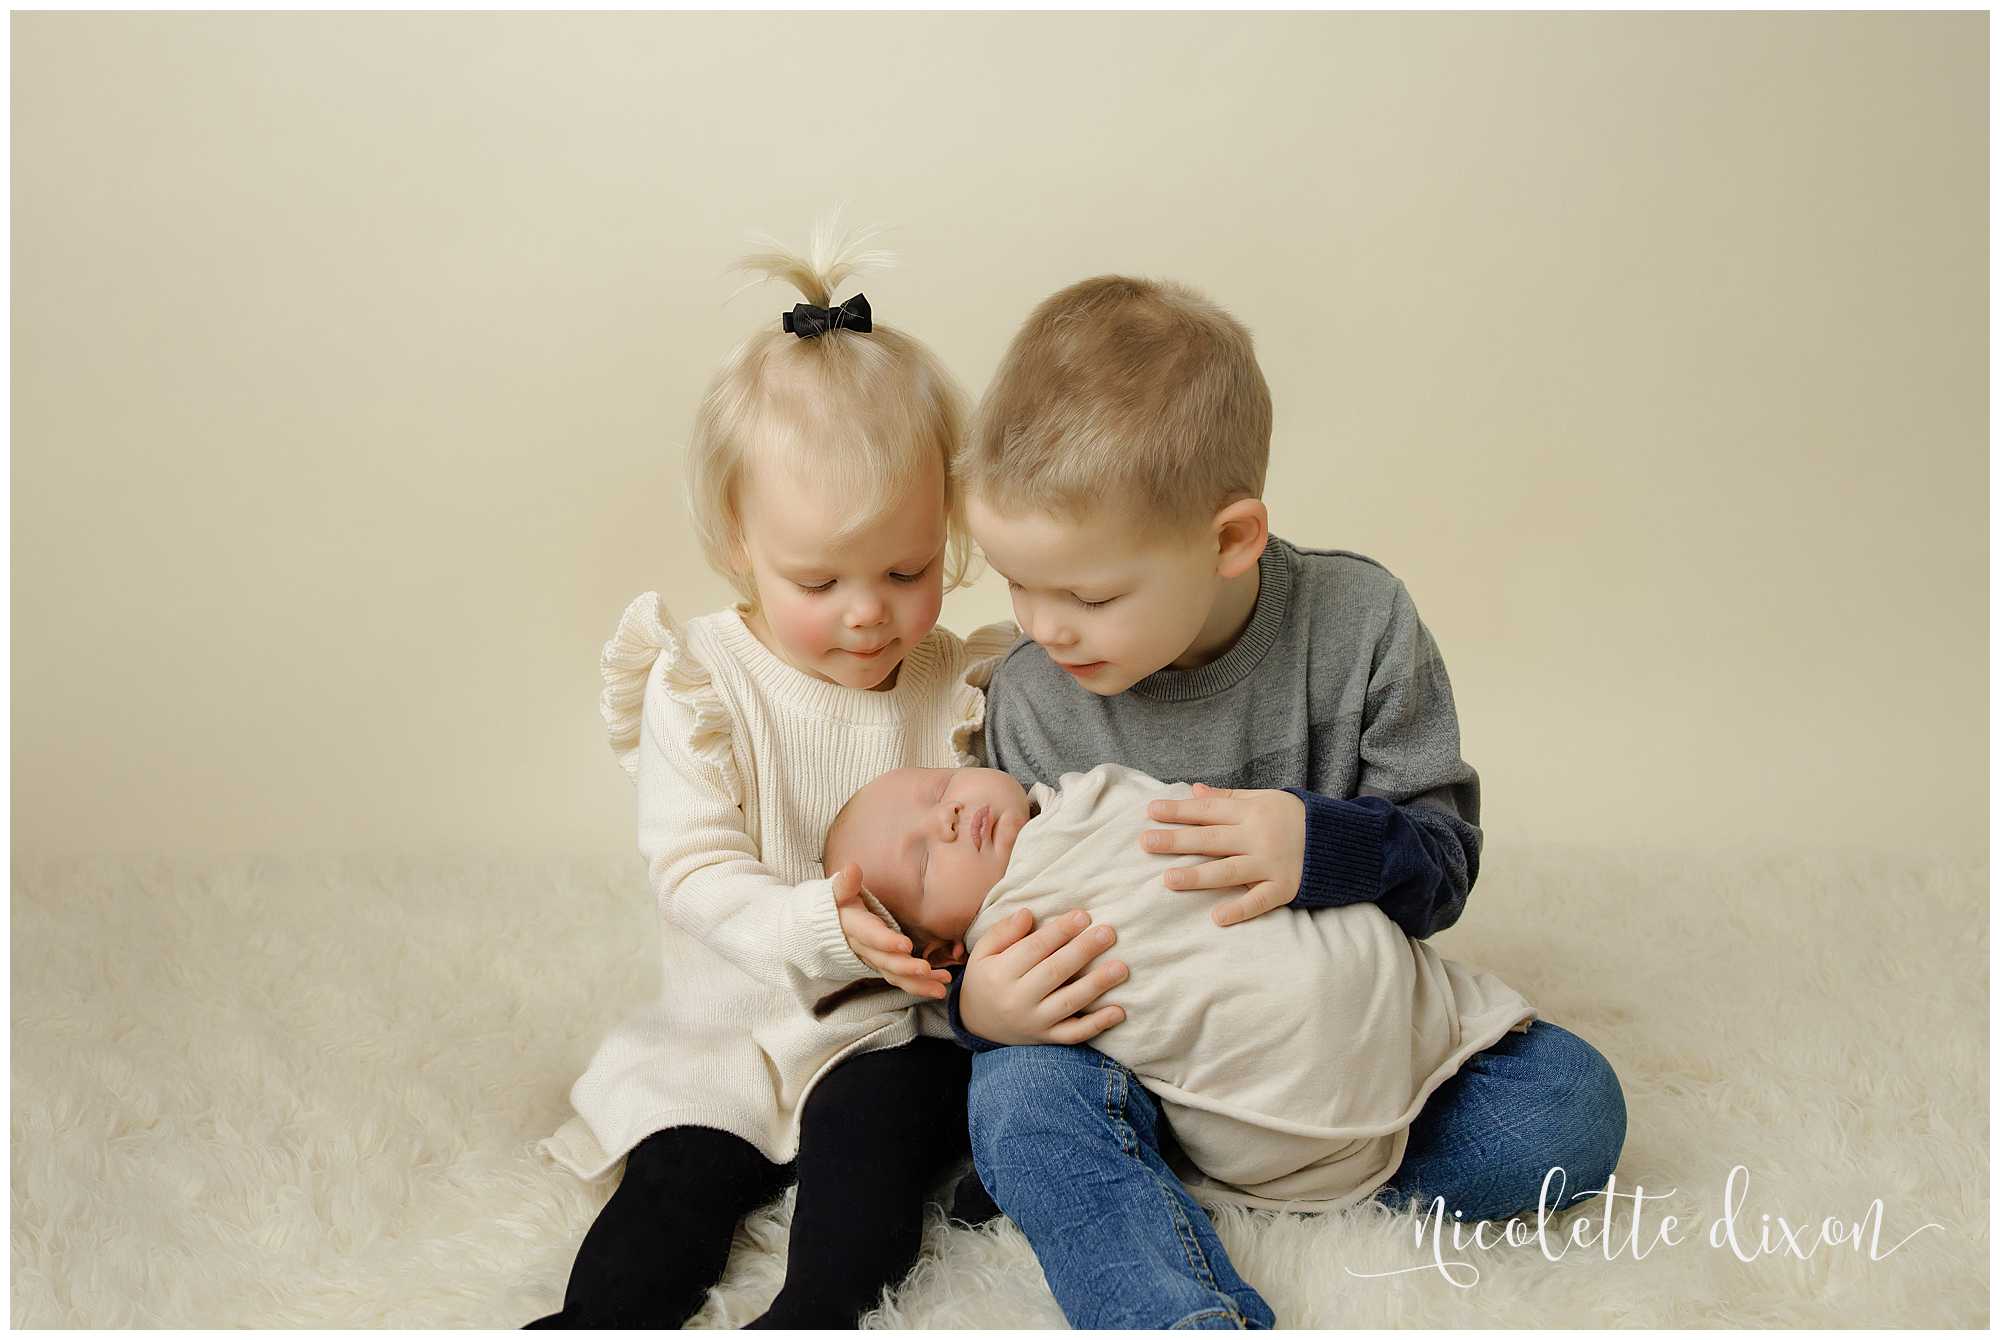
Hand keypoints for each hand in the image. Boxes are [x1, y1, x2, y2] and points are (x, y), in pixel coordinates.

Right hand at [832, 864, 950, 999]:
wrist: (830, 925)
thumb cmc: (840, 902)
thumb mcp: (839, 890)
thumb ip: (845, 883)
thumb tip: (852, 869)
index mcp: (854, 928)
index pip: (871, 936)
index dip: (886, 942)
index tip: (906, 945)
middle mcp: (864, 949)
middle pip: (885, 962)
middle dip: (906, 968)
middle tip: (927, 970)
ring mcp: (874, 960)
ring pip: (896, 976)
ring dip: (918, 984)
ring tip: (942, 988)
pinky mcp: (884, 966)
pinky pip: (902, 979)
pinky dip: (921, 985)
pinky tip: (940, 985)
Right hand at [959, 908, 1126, 1045]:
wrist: (979, 1025)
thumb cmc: (987, 979)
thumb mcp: (983, 952)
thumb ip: (1003, 931)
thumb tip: (1027, 913)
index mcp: (1000, 974)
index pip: (1034, 949)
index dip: (1060, 931)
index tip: (1083, 916)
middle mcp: (1017, 1000)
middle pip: (1055, 972)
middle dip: (1083, 951)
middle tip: (1108, 933)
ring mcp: (1034, 1022)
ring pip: (1068, 1003)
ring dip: (1097, 985)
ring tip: (1121, 968)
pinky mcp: (1047, 1039)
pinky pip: (1074, 1034)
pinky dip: (1098, 1025)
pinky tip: (1119, 1011)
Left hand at [1142, 784, 1304, 926]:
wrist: (1343, 840)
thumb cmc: (1296, 817)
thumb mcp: (1264, 799)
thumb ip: (1228, 798)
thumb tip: (1194, 791)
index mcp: (1251, 812)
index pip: (1208, 810)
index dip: (1179, 811)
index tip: (1150, 812)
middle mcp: (1258, 837)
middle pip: (1211, 839)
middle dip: (1177, 840)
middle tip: (1146, 843)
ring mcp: (1271, 864)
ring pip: (1229, 871)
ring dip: (1198, 877)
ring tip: (1168, 880)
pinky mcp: (1285, 887)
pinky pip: (1260, 900)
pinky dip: (1240, 909)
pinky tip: (1217, 917)